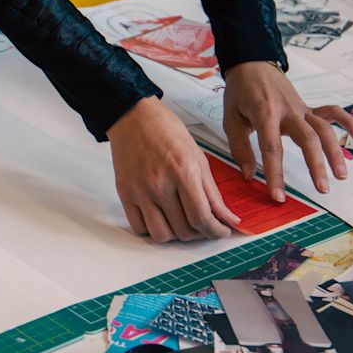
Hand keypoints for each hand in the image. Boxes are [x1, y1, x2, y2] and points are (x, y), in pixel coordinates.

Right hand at [108, 96, 239, 241]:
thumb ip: (213, 192)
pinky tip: (160, 217)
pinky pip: (139, 227)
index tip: (221, 232)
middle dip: (198, 233)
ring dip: (175, 235)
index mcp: (182, 173)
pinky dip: (152, 229)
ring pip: (161, 235)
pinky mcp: (125, 194)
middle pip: (183, 230)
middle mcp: (159, 185)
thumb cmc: (167, 131)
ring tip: (180, 221)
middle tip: (202, 222)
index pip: (201, 218)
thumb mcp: (198, 158)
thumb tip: (228, 218)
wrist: (133, 117)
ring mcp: (139, 191)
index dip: (216, 232)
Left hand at [222, 62, 352, 200]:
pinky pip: (332, 112)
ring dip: (335, 152)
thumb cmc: (239, 94)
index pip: (271, 148)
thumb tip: (249, 175)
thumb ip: (239, 147)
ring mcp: (301, 108)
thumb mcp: (230, 119)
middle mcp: (287, 111)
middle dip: (316, 165)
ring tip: (341, 176)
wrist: (251, 65)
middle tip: (322, 189)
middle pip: (307, 138)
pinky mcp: (308, 106)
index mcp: (264, 114)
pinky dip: (348, 122)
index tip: (277, 195)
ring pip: (324, 128)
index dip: (275, 173)